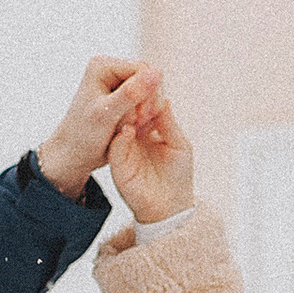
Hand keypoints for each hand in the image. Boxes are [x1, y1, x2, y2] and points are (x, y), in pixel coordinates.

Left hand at [36, 57, 161, 200]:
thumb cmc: (83, 136)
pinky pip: (148, 103)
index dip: (148, 92)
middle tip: (134, 125)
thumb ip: (130, 93)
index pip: (143, 68)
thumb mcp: (106, 115)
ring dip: (147, 113)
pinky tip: (133, 130)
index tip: (139, 117)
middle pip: (150, 79)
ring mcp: (119, 83)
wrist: (74, 154)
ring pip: (152, 93)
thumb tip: (155, 73)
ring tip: (131, 129)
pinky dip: (145, 118)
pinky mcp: (125, 97)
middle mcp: (111, 69)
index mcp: (103, 66)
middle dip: (147, 104)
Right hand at [105, 85, 194, 226]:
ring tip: (132, 105)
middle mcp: (133, 138)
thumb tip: (163, 97)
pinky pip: (115, 146)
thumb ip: (168, 122)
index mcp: (148, 131)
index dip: (146, 96)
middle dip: (133, 101)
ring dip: (125, 115)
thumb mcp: (178, 144)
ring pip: (119, 126)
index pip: (142, 107)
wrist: (170, 207)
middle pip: (128, 113)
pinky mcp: (118, 165)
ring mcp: (124, 150)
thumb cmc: (178, 176)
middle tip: (138, 90)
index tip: (149, 85)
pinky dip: (120, 136)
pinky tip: (128, 128)